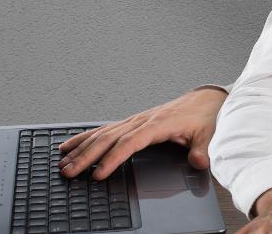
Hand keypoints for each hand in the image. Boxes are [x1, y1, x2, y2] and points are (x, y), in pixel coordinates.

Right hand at [58, 86, 225, 179]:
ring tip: (63, 160)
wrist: (207, 99)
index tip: (99, 172)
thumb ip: (202, 149)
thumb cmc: (205, 116)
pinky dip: (87, 136)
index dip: (113, 158)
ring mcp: (136, 119)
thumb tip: (198, 161)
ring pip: (103, 133)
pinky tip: (72, 144)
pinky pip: (106, 129)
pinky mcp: (134, 121)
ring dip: (82, 147)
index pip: (130, 143)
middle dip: (87, 156)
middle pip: (109, 139)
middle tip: (69, 170)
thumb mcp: (208, 134)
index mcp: (159, 124)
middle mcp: (143, 120)